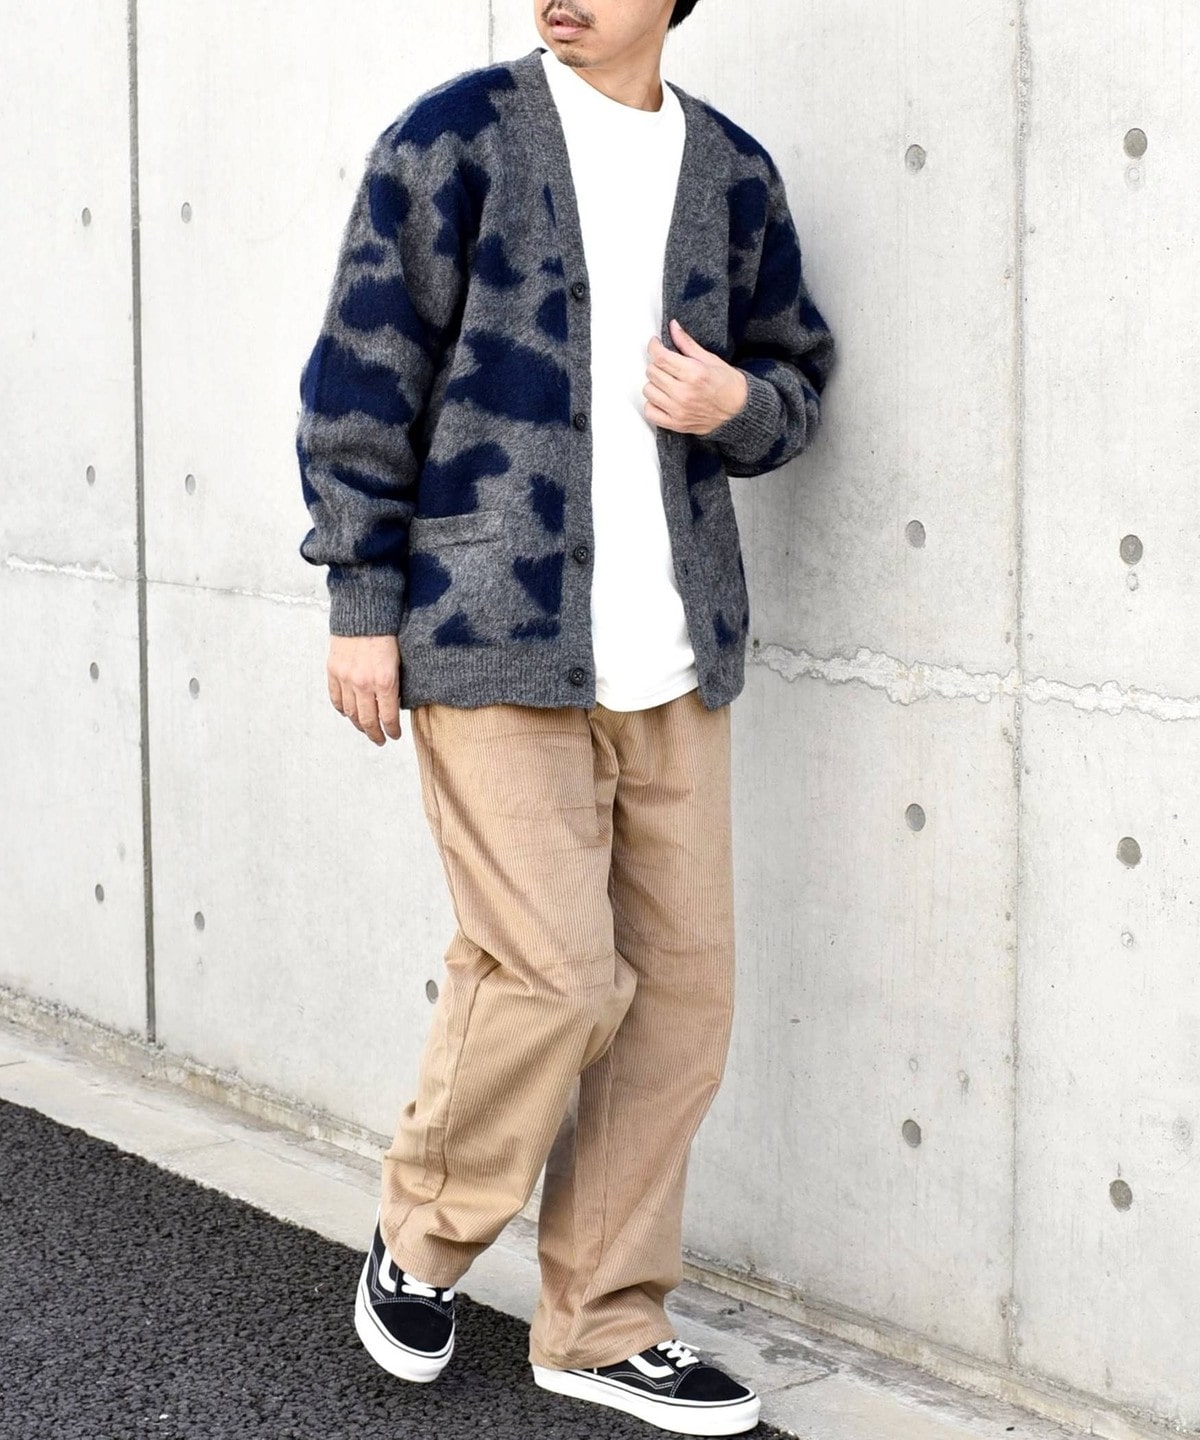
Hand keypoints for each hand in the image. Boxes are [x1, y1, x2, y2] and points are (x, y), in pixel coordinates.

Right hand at [327, 634, 401, 744]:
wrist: (363, 613)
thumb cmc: (386, 633)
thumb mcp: (400, 661)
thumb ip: (395, 685)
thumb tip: (393, 705)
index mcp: (385, 681)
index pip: (388, 717)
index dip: (391, 730)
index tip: (394, 735)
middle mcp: (363, 683)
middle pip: (367, 720)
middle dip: (375, 734)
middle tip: (380, 739)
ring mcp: (346, 678)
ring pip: (350, 713)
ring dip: (358, 724)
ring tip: (365, 728)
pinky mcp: (333, 671)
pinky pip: (336, 698)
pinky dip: (342, 709)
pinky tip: (348, 713)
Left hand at [643, 318, 748, 434]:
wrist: (740, 412)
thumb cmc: (728, 385)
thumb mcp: (710, 359)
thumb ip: (687, 343)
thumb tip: (673, 327)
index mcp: (694, 373)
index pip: (660, 357)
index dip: (654, 347)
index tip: (655, 344)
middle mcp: (684, 393)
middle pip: (652, 372)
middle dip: (657, 364)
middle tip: (667, 364)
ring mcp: (679, 410)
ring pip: (648, 390)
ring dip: (655, 383)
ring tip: (667, 382)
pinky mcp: (676, 424)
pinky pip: (650, 412)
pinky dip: (652, 404)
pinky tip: (663, 398)